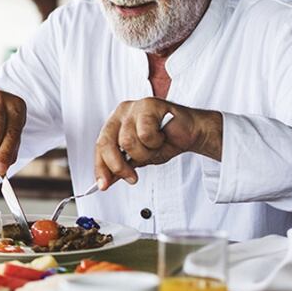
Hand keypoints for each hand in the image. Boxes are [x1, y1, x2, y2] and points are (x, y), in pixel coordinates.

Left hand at [94, 98, 222, 189]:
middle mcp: (120, 114)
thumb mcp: (139, 159)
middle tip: (132, 177)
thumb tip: (105, 182)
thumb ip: (122, 167)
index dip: (101, 167)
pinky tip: (162, 136)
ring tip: (155, 146)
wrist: (191, 133)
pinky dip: (155, 141)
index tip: (103, 186)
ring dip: (145, 152)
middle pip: (106, 143)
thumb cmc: (165, 142)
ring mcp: (134, 107)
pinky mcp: (148, 104)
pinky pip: (145, 133)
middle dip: (118, 165)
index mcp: (114, 124)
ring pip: (127, 141)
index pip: (100, 146)